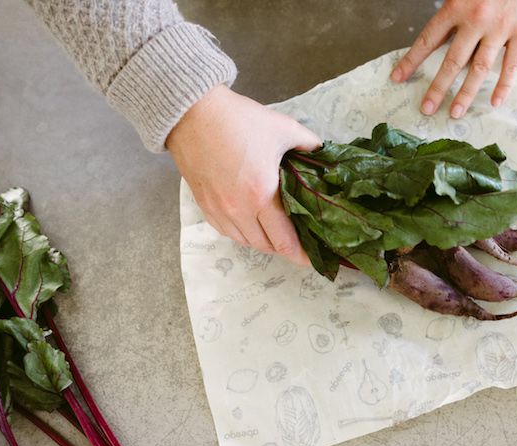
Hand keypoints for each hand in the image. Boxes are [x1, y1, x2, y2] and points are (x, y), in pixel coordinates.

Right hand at [167, 85, 319, 265]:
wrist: (192, 113)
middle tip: (300, 242)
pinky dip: (243, 234)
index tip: (314, 260)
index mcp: (261, 195)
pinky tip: (252, 225)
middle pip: (267, 246)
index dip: (302, 255)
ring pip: (246, 242)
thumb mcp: (283, 128)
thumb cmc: (238, 120)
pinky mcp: (204, 206)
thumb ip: (309, 144)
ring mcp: (219, 210)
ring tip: (277, 234)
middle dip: (286, 248)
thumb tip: (324, 154)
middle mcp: (239, 210)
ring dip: (264, 242)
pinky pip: (228, 232)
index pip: (285, 241)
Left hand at [390, 0, 516, 117]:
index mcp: (457, 5)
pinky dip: (504, 86)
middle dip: (438, 87)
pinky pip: (511, 65)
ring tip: (455, 112)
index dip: (412, 60)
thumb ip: (454, 10)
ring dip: (466, 93)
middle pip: (453, 60)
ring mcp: (500, 28)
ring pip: (479, 68)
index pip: (429, 39)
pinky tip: (495, 102)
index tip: (398, 77)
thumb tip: (440, 33)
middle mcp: (476, 19)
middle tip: (427, 108)